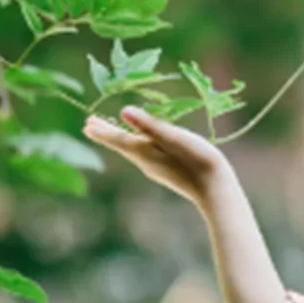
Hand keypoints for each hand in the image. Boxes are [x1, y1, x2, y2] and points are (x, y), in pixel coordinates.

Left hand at [82, 106, 236, 209]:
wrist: (216, 190)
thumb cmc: (197, 160)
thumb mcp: (174, 137)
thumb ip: (149, 125)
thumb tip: (123, 112)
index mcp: (145, 152)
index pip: (119, 139)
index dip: (103, 131)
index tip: (86, 125)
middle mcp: (147, 163)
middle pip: (123, 146)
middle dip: (108, 135)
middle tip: (89, 126)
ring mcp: (157, 169)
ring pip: (133, 152)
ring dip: (121, 140)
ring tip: (112, 133)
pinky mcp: (168, 172)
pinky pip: (145, 156)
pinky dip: (136, 146)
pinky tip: (141, 145)